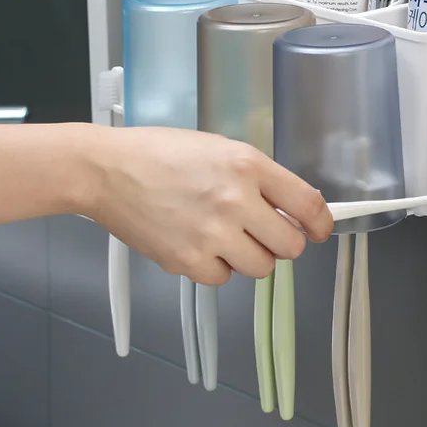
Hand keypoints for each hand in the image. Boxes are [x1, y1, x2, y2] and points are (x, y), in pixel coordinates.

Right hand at [88, 127, 333, 285]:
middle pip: (290, 246)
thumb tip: (290, 208)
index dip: (320, 224)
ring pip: (260, 268)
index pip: (307, 205)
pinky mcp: (187, 260)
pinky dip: (214, 267)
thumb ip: (257, 177)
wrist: (106, 170)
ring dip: (248, 256)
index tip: (318, 231)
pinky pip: (222, 278)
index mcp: (247, 165)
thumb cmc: (157, 154)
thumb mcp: (217, 148)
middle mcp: (234, 200)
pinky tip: (195, 243)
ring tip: (221, 236)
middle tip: (260, 234)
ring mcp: (211, 234)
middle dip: (280, 243)